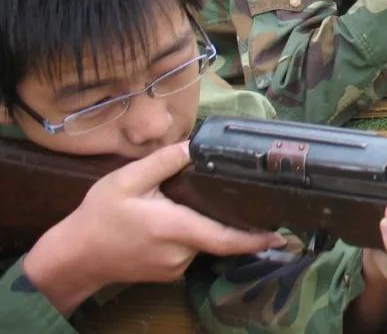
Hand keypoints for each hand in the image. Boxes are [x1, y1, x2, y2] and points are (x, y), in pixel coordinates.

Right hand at [24, 143, 283, 315]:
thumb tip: (195, 145)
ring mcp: (175, 267)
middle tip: (224, 192)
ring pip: (202, 240)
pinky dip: (189, 233)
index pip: (225, 238)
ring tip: (180, 204)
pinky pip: (189, 250)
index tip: (280, 236)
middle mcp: (180, 253)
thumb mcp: (126, 180)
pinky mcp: (168, 273)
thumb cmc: (98, 216)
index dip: (255, 239)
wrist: (73, 258)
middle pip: (216, 233)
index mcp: (175, 229)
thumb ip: (164, 162)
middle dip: (222, 214)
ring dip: (201, 223)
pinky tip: (172, 219)